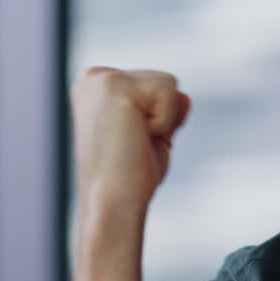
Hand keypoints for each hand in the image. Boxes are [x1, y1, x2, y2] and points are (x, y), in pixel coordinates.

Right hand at [70, 67, 189, 209]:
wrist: (112, 203)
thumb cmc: (129, 177)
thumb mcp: (153, 135)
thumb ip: (167, 111)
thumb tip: (185, 97)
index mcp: (96, 87)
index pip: (155, 86)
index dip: (157, 119)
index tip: (130, 143)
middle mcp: (94, 77)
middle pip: (164, 81)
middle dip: (162, 116)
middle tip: (134, 145)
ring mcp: (102, 79)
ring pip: (168, 83)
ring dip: (164, 119)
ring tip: (134, 141)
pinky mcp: (116, 86)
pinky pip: (169, 94)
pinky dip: (164, 122)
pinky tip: (136, 137)